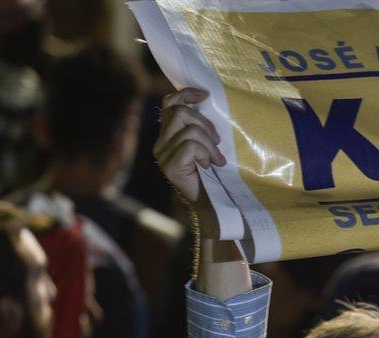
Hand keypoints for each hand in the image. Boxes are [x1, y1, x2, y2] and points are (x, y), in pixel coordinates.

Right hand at [153, 88, 225, 203]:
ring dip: (209, 143)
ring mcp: (162, 155)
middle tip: (217, 141)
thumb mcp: (206, 143)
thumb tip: (207, 102)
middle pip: (180, 112)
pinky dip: (206, 154)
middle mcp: (160, 143)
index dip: (186, 94)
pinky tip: (209, 165)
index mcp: (167, 135)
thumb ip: (200, 126)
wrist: (212, 202)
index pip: (169, 103)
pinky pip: (191, 146)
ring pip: (189, 130)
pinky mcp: (170, 166)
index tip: (205, 95)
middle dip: (205, 123)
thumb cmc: (212, 172)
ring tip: (217, 158)